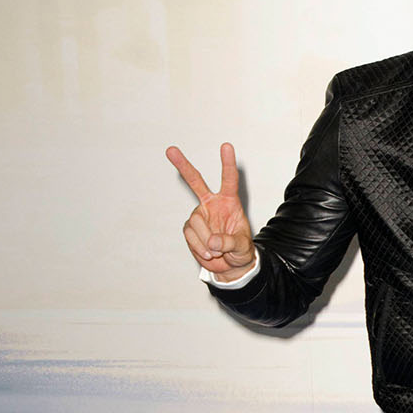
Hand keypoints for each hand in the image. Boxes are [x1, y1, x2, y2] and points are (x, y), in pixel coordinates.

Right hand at [167, 142, 255, 280]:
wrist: (231, 266)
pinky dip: (200, 248)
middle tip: (170, 150)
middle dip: (183, 166)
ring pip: (196, 224)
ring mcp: (199, 215)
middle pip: (196, 182)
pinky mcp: (190, 229)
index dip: (227, 163)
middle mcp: (212, 204)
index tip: (226, 146)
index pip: (229, 180)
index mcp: (229, 202)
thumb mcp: (242, 247)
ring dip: (206, 242)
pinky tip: (209, 253)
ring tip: (217, 251)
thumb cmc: (241, 251)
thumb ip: (229, 242)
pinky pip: (191, 237)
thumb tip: (212, 241)